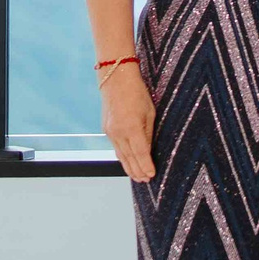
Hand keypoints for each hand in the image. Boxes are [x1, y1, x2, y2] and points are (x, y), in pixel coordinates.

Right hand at [101, 64, 155, 181]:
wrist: (115, 79)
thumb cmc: (136, 93)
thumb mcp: (149, 113)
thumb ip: (148, 133)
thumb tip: (148, 151)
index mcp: (132, 127)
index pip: (141, 153)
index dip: (146, 166)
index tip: (152, 175)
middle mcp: (118, 132)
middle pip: (129, 158)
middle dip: (138, 171)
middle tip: (146, 181)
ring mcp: (110, 131)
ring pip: (120, 155)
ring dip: (129, 167)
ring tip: (137, 177)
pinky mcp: (106, 129)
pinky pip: (116, 147)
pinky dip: (122, 157)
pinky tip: (127, 163)